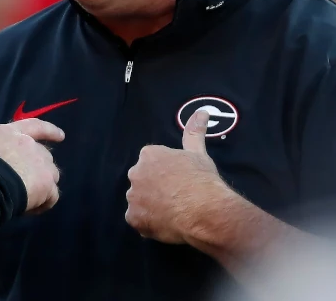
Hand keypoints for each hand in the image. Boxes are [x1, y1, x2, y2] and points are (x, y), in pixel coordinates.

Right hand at [0, 119, 63, 213]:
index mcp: (9, 133)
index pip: (34, 126)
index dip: (49, 131)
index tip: (61, 136)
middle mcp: (28, 144)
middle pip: (44, 155)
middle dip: (39, 169)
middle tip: (26, 185)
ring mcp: (40, 163)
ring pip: (51, 176)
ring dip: (42, 187)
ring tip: (25, 200)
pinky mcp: (46, 183)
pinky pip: (52, 196)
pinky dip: (43, 204)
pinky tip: (29, 210)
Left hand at [124, 109, 231, 243]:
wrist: (203, 210)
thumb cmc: (201, 179)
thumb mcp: (198, 153)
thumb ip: (194, 132)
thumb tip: (202, 111)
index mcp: (149, 155)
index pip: (152, 162)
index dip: (166, 172)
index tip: (179, 180)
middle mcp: (136, 173)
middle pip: (143, 180)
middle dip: (155, 188)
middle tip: (176, 197)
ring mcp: (133, 197)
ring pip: (139, 201)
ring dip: (150, 206)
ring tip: (172, 212)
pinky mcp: (133, 218)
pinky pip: (138, 220)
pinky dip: (148, 223)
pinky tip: (165, 223)